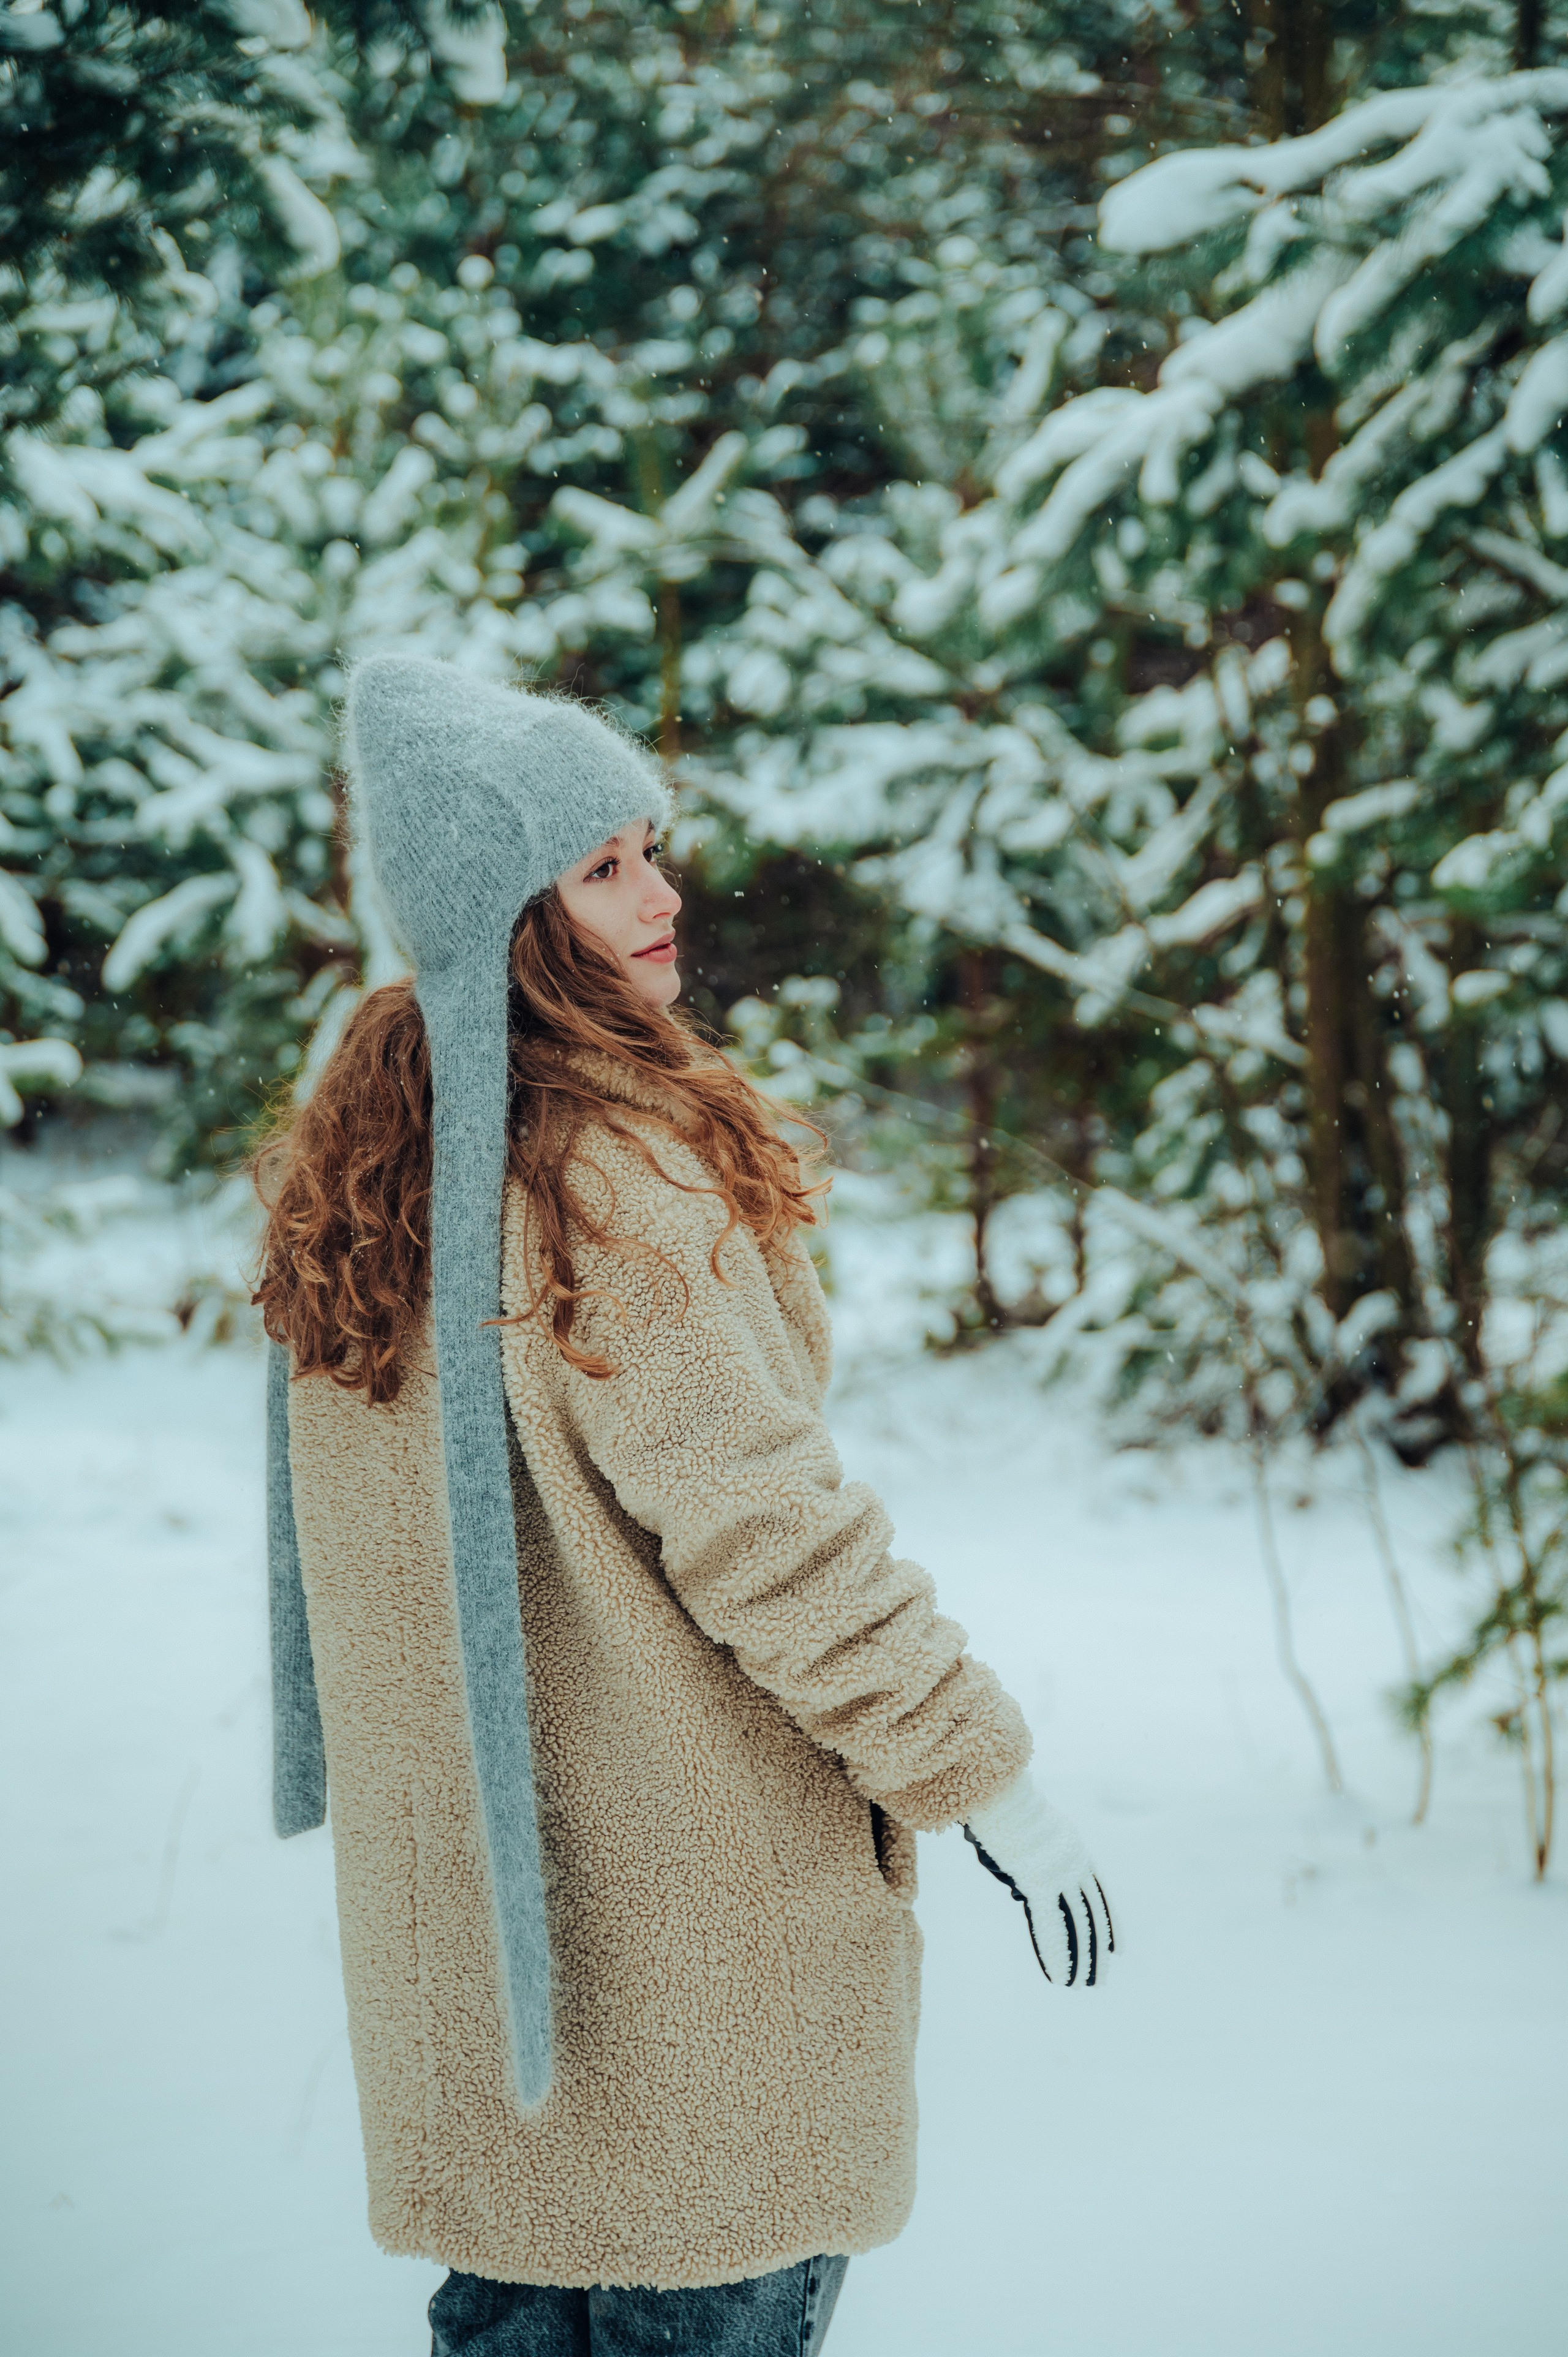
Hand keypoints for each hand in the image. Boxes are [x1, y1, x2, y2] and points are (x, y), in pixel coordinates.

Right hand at [964, 1768, 1113, 1986]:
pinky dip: (1054, 1955)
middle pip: (1092, 1915)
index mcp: (1073, 1849)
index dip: (1109, 1923)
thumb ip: (1026, 1867)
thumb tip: (1018, 1891)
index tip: (1118, 1949)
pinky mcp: (1039, 1883)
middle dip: (1097, 1950)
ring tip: (1086, 1986)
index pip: (1099, 1894)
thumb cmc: (998, 1807)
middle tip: (1100, 1979)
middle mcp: (1074, 1864)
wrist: (996, 1789)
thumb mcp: (1022, 1839)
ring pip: (1078, 1926)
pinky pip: (1050, 1927)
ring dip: (1082, 1959)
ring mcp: (1060, 1874)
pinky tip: (1060, 1978)